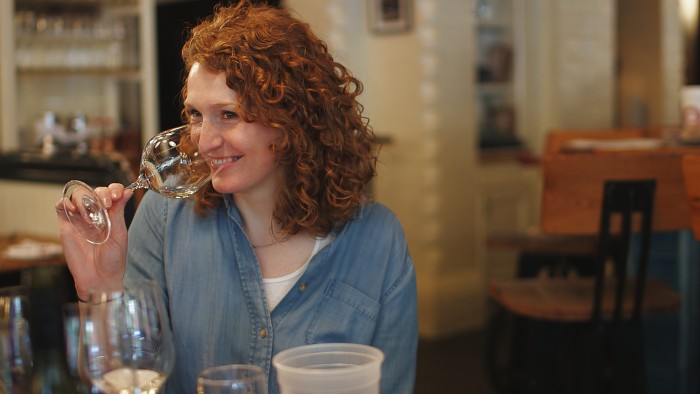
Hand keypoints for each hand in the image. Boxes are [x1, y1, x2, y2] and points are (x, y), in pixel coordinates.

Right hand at [55, 183, 133, 300]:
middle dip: (99, 193)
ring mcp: (80, 219)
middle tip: (105, 204)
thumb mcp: (119, 234)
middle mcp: (95, 214)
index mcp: (111, 215)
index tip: (116, 195)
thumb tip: (127, 192)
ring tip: (89, 215)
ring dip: (83, 199)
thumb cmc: (113, 260)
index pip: (111, 193)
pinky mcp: (66, 226)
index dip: (113, 189)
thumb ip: (119, 212)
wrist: (99, 278)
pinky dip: (64, 202)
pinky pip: (61, 208)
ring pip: (77, 196)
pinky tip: (72, 209)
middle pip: (93, 191)